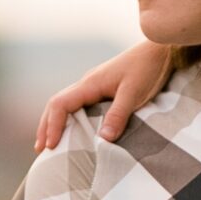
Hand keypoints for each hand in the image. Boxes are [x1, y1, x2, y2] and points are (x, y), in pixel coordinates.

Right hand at [34, 42, 178, 150]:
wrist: (160, 50)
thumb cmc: (148, 68)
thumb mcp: (134, 93)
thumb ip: (118, 115)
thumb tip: (102, 139)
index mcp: (89, 84)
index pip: (60, 104)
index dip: (52, 126)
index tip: (50, 146)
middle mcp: (86, 83)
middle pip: (55, 104)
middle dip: (46, 126)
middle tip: (41, 149)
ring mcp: (93, 85)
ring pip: (64, 103)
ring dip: (54, 122)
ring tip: (49, 142)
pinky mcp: (101, 88)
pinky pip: (76, 104)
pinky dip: (67, 118)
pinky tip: (72, 128)